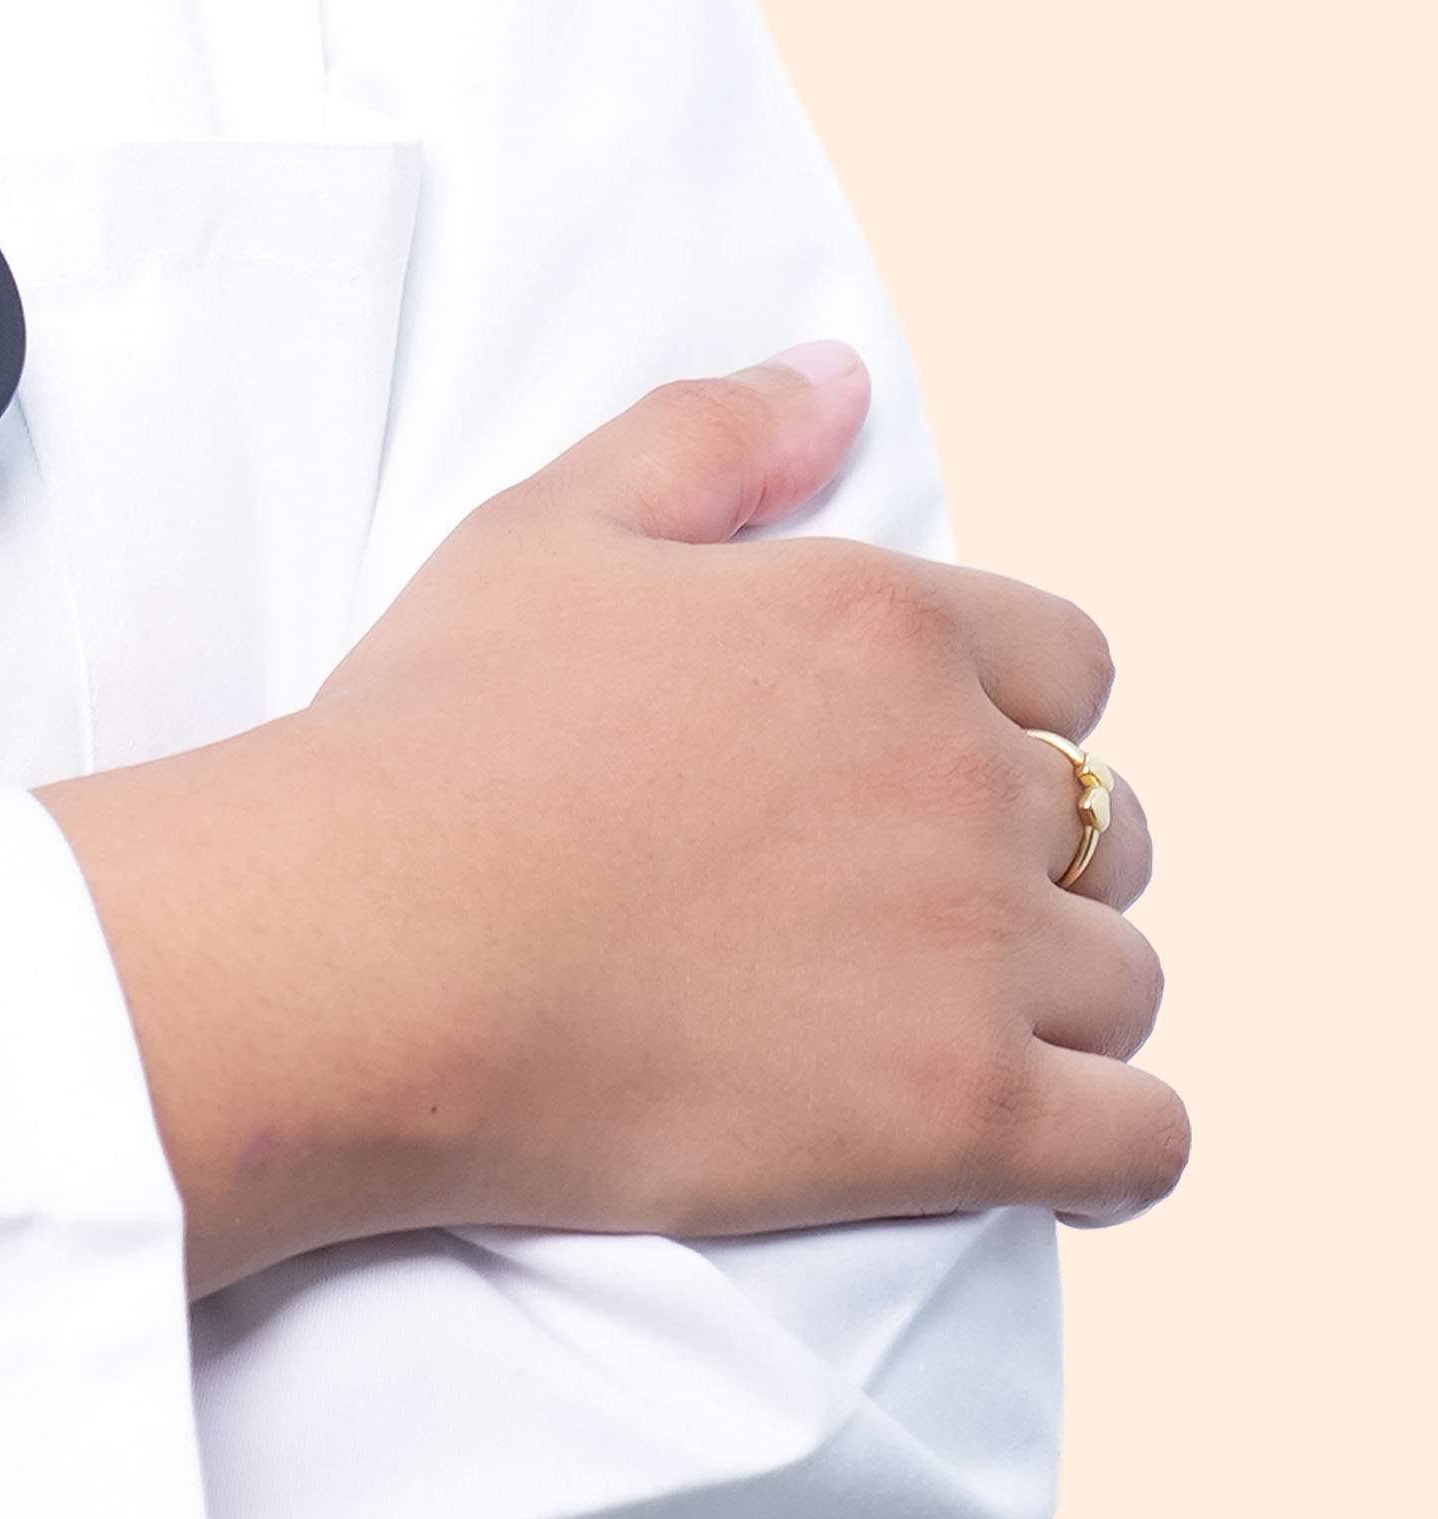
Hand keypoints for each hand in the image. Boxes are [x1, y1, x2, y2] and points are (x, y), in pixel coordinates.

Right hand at [40, 345, 1181, 1296]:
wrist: (376, 942)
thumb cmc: (438, 730)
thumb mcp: (550, 525)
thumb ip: (713, 436)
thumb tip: (838, 372)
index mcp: (881, 623)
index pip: (1066, 663)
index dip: (999, 714)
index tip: (902, 772)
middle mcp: (960, 773)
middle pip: (1106, 823)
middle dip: (1030, 862)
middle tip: (894, 907)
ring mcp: (978, 951)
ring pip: (1124, 979)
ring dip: (1051, 1003)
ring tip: (927, 1026)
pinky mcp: (968, 1112)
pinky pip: (1142, 1141)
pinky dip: (1104, 1147)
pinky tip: (1019, 1141)